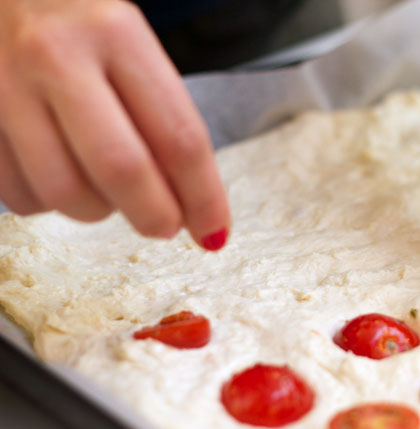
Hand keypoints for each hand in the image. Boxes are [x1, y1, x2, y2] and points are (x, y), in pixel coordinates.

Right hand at [0, 0, 230, 249]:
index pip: (179, 137)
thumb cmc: (79, 25)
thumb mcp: (130, 46)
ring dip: (100, 210)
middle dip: (155, 216)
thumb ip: (161, 116)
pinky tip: (66, 173)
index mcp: (117, 34)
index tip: (214, 230)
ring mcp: (5, 88)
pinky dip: (52, 202)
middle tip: (166, 226)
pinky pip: (20, 194)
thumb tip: (189, 203)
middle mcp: (56, 57)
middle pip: (122, 170)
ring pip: (65, 192)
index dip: (204, 198)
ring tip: (110, 189)